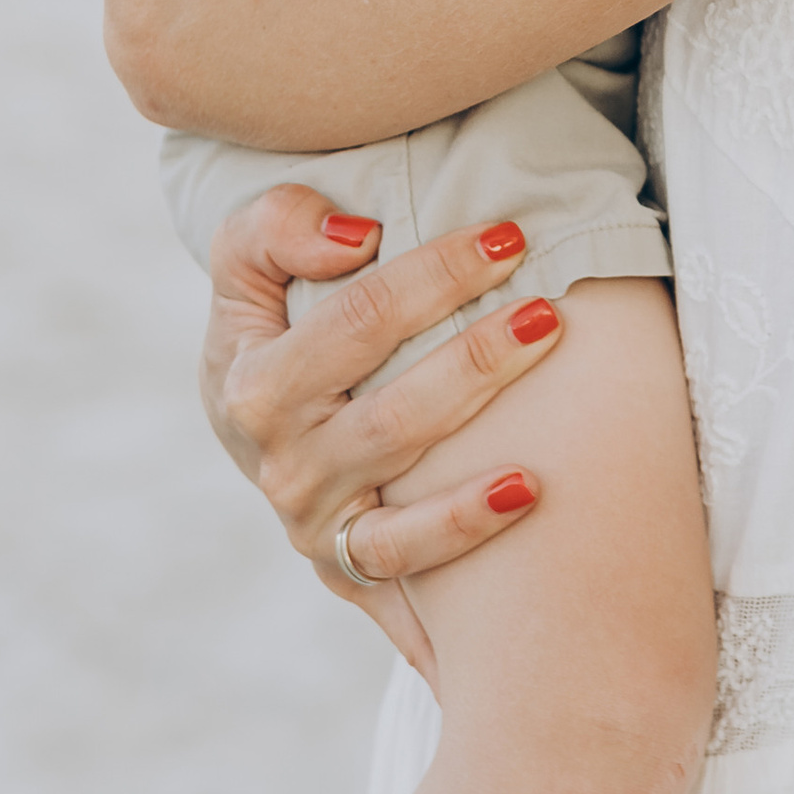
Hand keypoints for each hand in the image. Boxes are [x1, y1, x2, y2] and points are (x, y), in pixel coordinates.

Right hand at [199, 187, 567, 669]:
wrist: (255, 431)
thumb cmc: (273, 333)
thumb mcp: (245, 267)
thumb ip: (275, 224)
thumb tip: (355, 237)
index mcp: (252, 382)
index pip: (359, 320)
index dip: (436, 274)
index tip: (507, 238)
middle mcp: (282, 462)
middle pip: (394, 413)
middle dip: (477, 356)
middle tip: (548, 312)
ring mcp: (316, 523)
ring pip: (405, 491)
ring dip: (481, 430)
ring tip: (548, 387)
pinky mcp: (347, 569)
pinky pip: (404, 563)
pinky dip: (462, 532)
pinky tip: (527, 492)